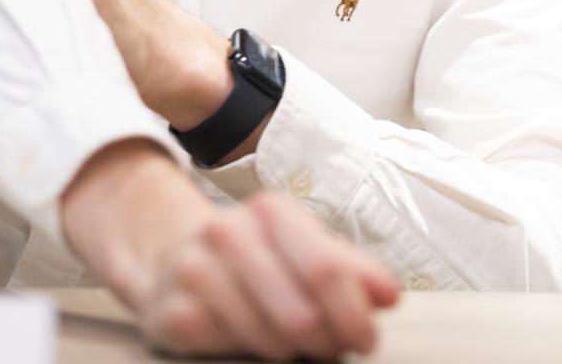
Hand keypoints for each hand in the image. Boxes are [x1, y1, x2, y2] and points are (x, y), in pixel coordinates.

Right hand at [64, 141, 401, 360]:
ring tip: (287, 342)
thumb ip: (353, 269)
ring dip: (289, 352)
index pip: (328, 269)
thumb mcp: (304, 249)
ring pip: (269, 339)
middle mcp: (228, 232)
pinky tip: (245, 337)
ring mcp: (195, 270)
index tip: (365, 339)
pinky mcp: (173, 310)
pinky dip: (246, 352)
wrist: (173, 256)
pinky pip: (229, 349)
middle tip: (327, 347)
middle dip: (325, 342)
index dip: (354, 314)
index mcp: (272, 212)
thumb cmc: (254, 257)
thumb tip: (389, 294)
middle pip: (302, 314)